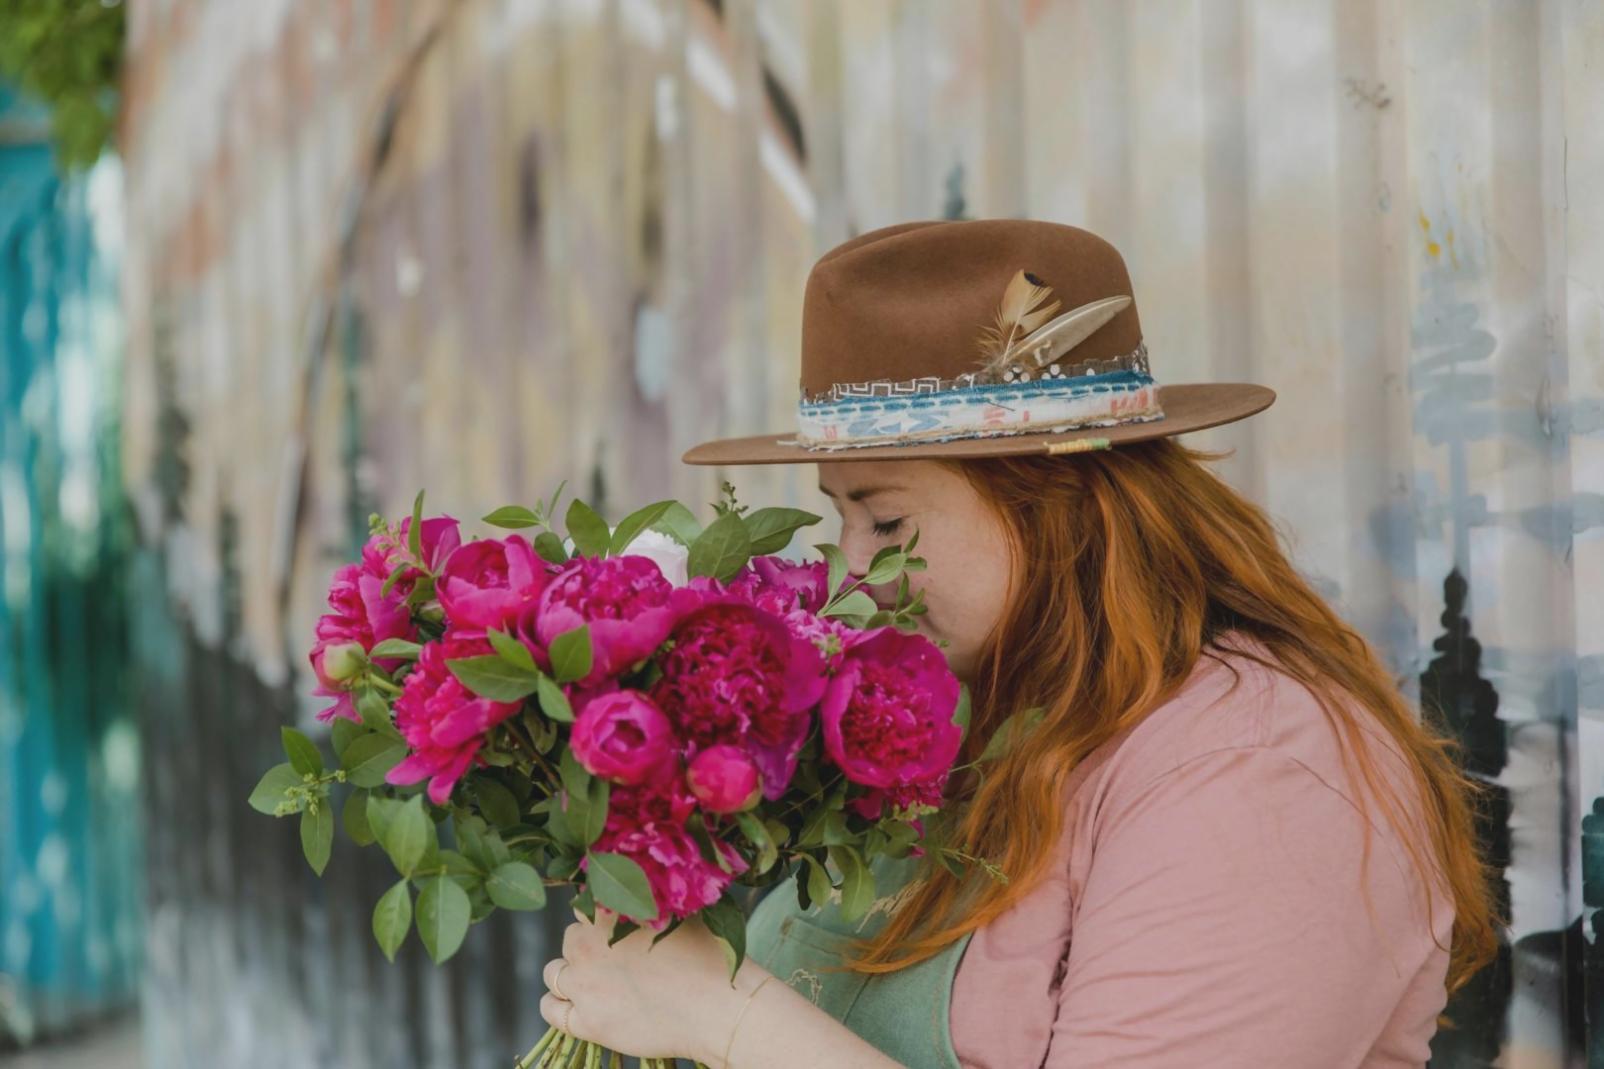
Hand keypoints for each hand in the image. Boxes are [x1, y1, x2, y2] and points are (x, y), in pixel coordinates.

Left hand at [539, 906, 769, 1062]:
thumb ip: (643, 904)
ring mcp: (584, 984)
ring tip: (597, 984)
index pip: (585, 902)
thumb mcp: (675, 912)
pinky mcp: (586, 1021)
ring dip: (571, 974)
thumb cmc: (708, 956)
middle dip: (587, 945)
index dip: (602, 916)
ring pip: (554, 971)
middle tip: (616, 959)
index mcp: (609, 909)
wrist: (718, 1006)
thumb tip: (630, 900)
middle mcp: (587, 943)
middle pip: (570, 936)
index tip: (618, 928)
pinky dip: (559, 1005)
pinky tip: (579, 1007)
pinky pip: (549, 1009)